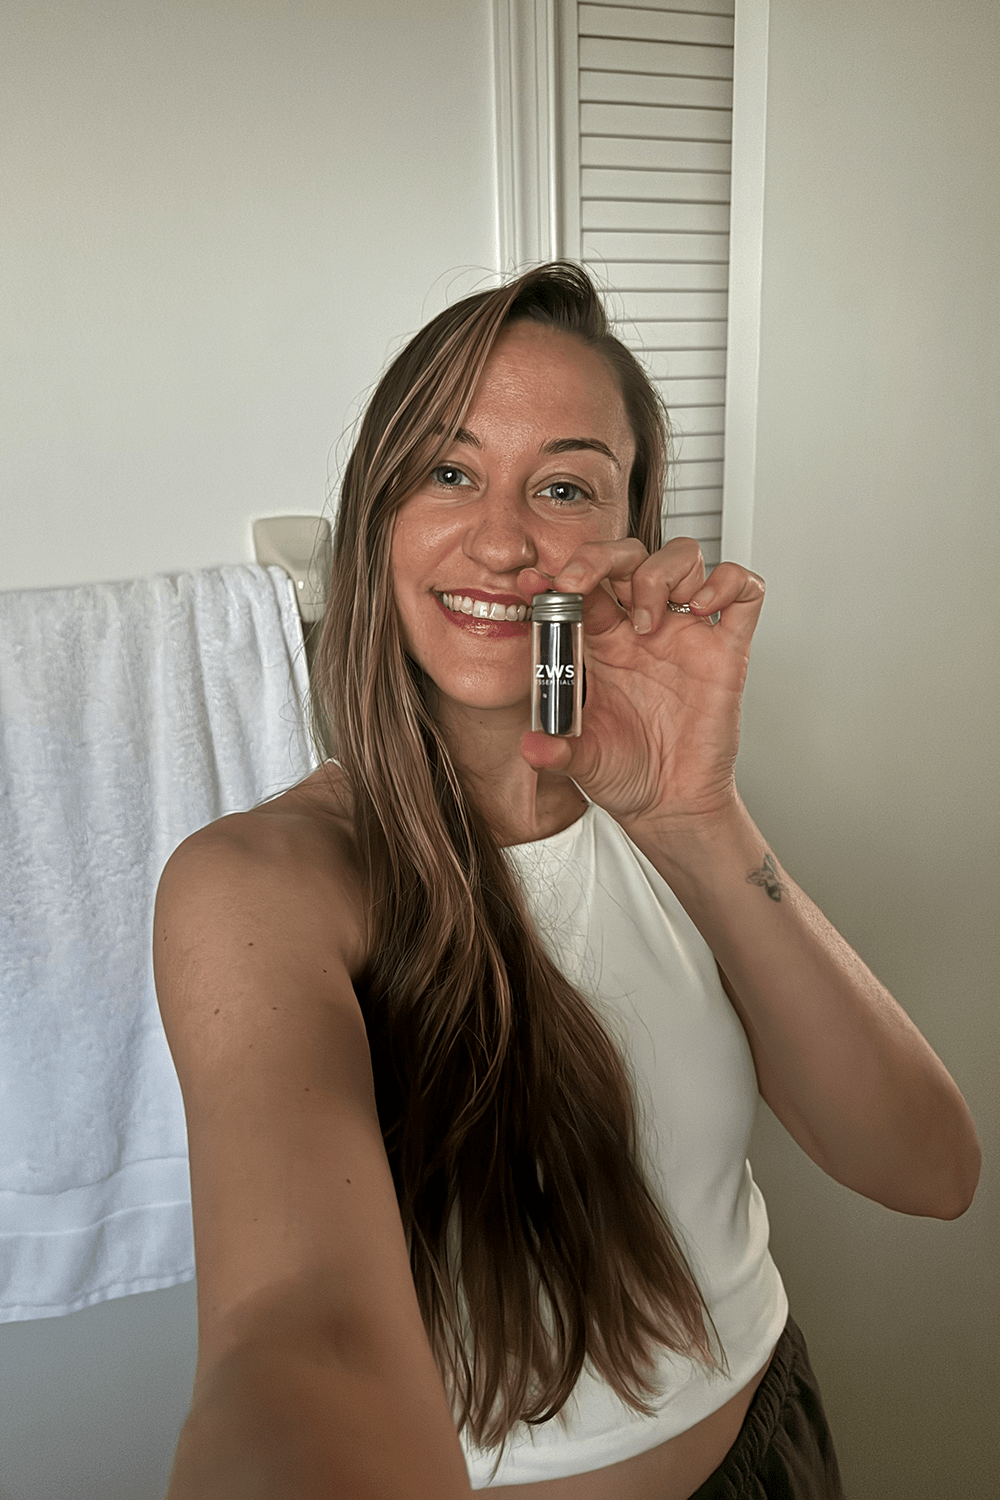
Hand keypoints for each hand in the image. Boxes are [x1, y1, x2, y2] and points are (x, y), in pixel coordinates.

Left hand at [517, 537, 765, 832]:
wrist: (671, 805)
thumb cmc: (627, 774)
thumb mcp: (581, 761)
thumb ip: (556, 752)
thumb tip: (531, 746)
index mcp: (603, 642)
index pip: (584, 585)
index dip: (558, 573)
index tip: (533, 581)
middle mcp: (645, 630)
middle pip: (630, 555)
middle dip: (602, 556)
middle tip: (581, 583)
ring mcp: (687, 635)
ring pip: (683, 558)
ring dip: (659, 573)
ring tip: (648, 621)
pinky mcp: (727, 651)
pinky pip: (744, 593)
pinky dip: (727, 583)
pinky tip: (702, 608)